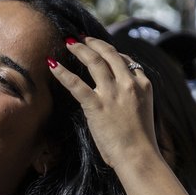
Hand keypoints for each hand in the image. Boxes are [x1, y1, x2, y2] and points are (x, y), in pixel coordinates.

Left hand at [52, 35, 158, 171]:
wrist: (139, 156)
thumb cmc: (140, 141)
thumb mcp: (142, 112)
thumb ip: (131, 99)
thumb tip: (116, 97)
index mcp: (143, 85)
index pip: (126, 61)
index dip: (112, 52)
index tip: (101, 49)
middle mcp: (128, 84)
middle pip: (110, 54)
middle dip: (94, 43)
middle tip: (82, 38)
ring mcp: (112, 93)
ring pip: (94, 61)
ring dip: (80, 49)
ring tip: (69, 43)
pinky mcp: (96, 105)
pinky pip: (75, 84)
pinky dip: (62, 72)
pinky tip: (52, 64)